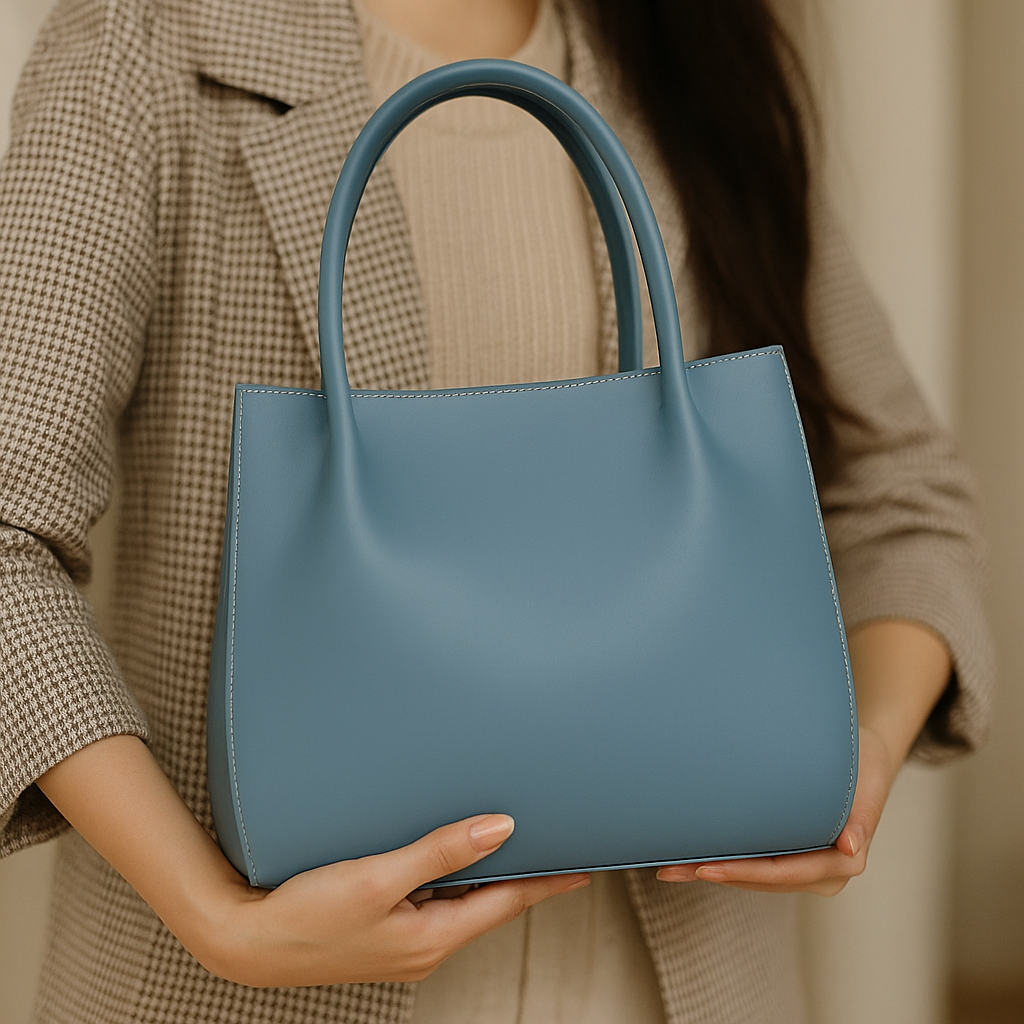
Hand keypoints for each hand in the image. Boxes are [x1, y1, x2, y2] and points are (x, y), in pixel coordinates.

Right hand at [38, 736, 587, 988]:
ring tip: (511, 843)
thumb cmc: (309, 914)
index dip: (548, 881)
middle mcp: (425, 944)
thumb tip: (501, 828)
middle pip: (489, 903)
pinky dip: (449, 878)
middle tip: (555, 843)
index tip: (584, 863)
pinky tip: (446, 856)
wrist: (246, 941)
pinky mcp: (381, 929)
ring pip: (459, 901)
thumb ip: (441, 851)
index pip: (508, 903)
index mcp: (433, 937)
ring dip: (485, 875)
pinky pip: (430, 901)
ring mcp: (403, 940)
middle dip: (523, 875)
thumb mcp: (379, 877)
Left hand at [655, 724, 893, 894]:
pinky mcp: (792, 858)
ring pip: (754, 877)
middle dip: (717, 874)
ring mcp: (807, 869)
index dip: (744, 873)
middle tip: (672, 868)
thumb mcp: (866, 781)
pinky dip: (726, 862)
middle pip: (762, 879)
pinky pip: (756, 866)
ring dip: (714, 871)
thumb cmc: (862, 764)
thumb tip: (850, 847)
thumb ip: (860, 817)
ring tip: (671, 866)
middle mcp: (824, 873)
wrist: (866, 758)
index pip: (783, 872)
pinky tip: (693, 859)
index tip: (707, 869)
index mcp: (843, 861)